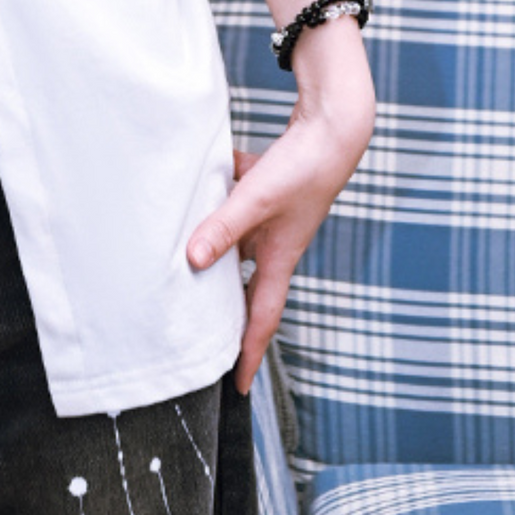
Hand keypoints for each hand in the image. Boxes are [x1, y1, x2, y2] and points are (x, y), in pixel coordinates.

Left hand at [186, 29, 373, 393]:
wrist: (334, 127)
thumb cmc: (303, 167)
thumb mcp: (256, 200)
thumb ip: (222, 227)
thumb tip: (193, 262)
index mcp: (279, 257)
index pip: (261, 317)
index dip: (249, 353)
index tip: (238, 387)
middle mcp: (275, 244)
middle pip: (246, 288)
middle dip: (225, 314)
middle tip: (200, 338)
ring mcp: (272, 219)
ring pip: (235, 245)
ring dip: (213, 255)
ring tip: (180, 269)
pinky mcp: (267, 192)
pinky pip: (233, 204)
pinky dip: (214, 200)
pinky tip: (191, 186)